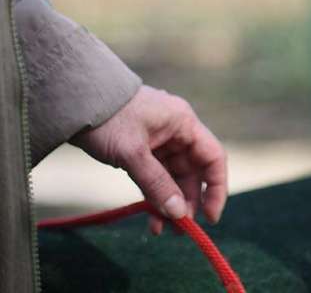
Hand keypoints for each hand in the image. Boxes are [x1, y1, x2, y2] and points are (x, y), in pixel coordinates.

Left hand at [72, 86, 227, 234]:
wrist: (73, 103)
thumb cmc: (107, 120)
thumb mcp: (132, 153)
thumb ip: (157, 184)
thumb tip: (179, 213)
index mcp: (184, 124)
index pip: (213, 158)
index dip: (216, 188)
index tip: (211, 217)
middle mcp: (177, 132)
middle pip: (193, 172)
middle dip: (188, 201)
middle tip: (181, 229)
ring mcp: (159, 142)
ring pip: (173, 178)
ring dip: (170, 203)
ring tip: (163, 230)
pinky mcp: (142, 150)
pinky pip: (155, 178)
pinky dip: (154, 196)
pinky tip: (151, 218)